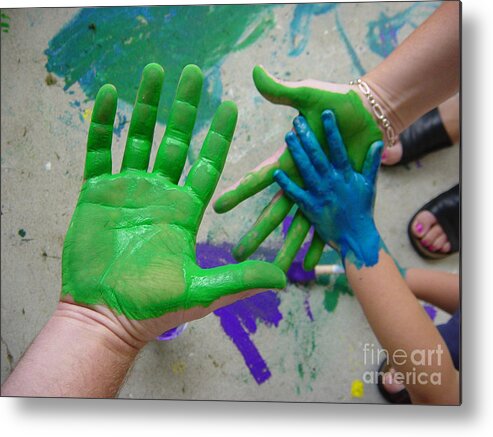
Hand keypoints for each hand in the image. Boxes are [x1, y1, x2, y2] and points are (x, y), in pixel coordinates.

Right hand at [62, 63, 285, 342]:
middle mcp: (159, 194)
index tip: (231, 106)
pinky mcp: (96, 193)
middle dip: (185, 108)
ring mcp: (127, 189)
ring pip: (139, 138)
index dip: (219, 134)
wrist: (106, 317)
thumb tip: (284, 279)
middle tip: (195, 74)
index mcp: (185, 210)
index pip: (207, 163)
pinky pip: (100, 151)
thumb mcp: (203, 291)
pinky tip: (111, 96)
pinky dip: (105, 124)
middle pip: (175, 141)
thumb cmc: (154, 308)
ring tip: (154, 71)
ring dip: (146, 105)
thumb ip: (241, 278)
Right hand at [213, 66, 382, 271]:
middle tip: (238, 255)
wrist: (368, 115)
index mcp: (290, 161)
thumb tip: (255, 72)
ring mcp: (318, 193)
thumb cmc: (337, 103)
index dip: (238, 194)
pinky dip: (322, 244)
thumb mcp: (308, 95)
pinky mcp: (337, 197)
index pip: (258, 180)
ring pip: (300, 227)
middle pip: (275, 213)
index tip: (218, 207)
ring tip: (278, 272)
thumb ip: (282, 90)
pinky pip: (329, 224)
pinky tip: (313, 266)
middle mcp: (300, 182)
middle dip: (257, 234)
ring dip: (288, 249)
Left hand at [273, 111, 383, 267]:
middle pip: (318, 156)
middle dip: (308, 137)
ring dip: (297, 153)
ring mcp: (320, 194)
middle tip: (298, 120)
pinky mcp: (310, 208)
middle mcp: (332, 182)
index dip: (332, 130)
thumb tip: (378, 142)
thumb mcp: (369, 185)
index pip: (338, 148)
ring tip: (289, 136)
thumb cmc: (363, 210)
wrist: (357, 238)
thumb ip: (371, 164)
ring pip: (306, 170)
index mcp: (347, 175)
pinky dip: (286, 184)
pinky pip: (296, 194)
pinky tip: (276, 172)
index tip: (326, 113)